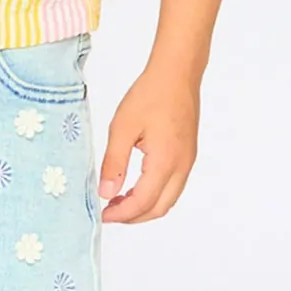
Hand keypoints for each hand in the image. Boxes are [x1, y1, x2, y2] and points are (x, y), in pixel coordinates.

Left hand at [97, 63, 199, 223]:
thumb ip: (114, 163)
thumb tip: (106, 193)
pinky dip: (154, 194)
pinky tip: (135, 186)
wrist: (177, 74)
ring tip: (119, 201)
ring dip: (145, 207)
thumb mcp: (122, 128)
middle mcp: (181, 166)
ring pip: (168, 199)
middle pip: (160, 208)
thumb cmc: (151, 95)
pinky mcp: (187, 155)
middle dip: (134, 216)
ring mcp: (187, 161)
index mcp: (165, 162)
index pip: (143, 202)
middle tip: (110, 212)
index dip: (122, 214)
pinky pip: (173, 186)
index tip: (103, 214)